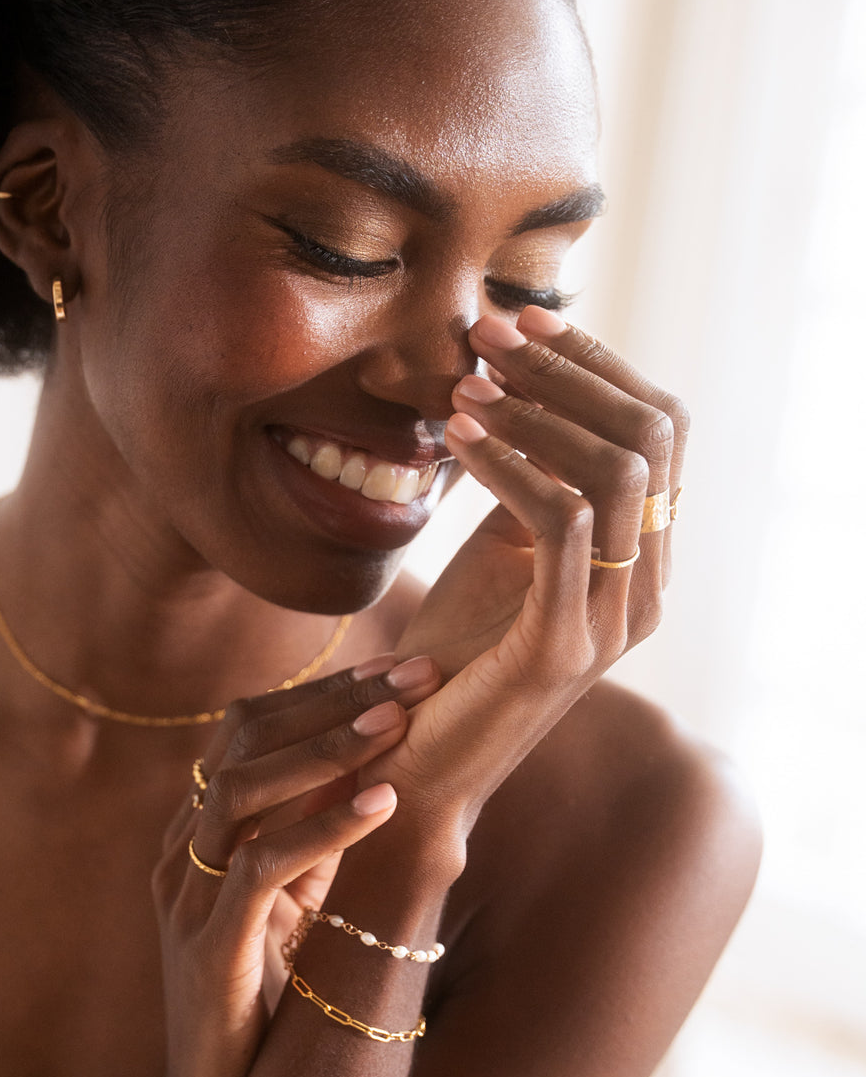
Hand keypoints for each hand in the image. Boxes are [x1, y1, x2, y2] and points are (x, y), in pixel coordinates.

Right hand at [139, 658, 437, 1076]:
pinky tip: (382, 805)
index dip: (320, 691)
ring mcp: (189, 897)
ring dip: (326, 748)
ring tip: (398, 723)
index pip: (247, 727)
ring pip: (243, 788)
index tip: (393, 668)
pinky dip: (324, 828)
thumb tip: (384, 766)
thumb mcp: (295, 898)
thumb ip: (316, 833)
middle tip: (413, 673)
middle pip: (243, 738)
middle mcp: (183, 849)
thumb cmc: (266, 995)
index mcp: (198, 830)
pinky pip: (262, 867)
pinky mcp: (211, 948)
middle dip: (333, 698)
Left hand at [363, 306, 687, 832]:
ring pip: (617, 472)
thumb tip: (514, 383)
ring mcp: (613, 619)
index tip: (522, 317)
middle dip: (568, 370)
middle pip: (651, 437)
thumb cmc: (452, 652)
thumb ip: (529, 483)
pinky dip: (510, 466)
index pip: (657, 430)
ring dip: (538, 411)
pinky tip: (458, 437)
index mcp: (639, 556)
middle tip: (491, 331)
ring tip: (468, 381)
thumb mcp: (500, 553)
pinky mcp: (564, 646)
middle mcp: (646, 585)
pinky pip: (559, 524)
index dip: (596, 363)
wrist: (419, 760)